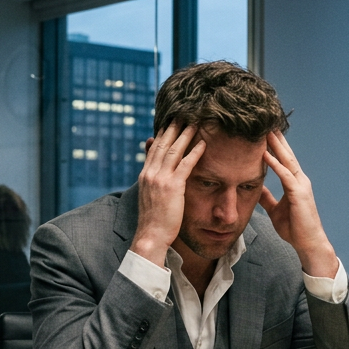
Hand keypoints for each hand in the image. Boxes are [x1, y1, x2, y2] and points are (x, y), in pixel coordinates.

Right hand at [131, 123, 204, 266]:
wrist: (150, 235)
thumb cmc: (153, 220)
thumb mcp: (150, 197)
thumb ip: (154, 183)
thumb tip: (157, 175)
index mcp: (145, 175)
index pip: (153, 148)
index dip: (162, 133)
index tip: (169, 121)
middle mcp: (150, 173)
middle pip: (162, 144)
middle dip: (173, 127)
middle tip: (183, 113)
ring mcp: (160, 179)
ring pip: (173, 150)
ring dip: (185, 134)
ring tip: (194, 122)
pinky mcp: (172, 187)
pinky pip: (185, 165)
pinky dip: (194, 152)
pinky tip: (203, 143)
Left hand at [259, 131, 338, 277]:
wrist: (308, 243)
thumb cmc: (294, 228)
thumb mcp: (275, 210)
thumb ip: (267, 198)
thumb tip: (256, 189)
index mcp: (294, 182)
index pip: (284, 159)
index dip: (275, 145)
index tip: (265, 132)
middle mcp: (300, 180)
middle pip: (286, 154)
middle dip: (276, 138)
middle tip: (266, 122)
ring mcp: (301, 186)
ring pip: (286, 160)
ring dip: (275, 145)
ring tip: (265, 131)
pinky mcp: (299, 194)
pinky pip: (285, 175)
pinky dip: (274, 163)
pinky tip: (265, 154)